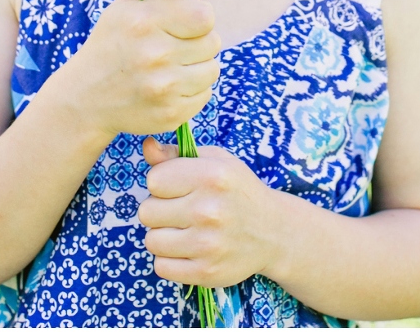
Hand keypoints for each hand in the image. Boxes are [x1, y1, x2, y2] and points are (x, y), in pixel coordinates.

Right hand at [74, 0, 220, 139]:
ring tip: (175, 66)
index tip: (186, 22)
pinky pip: (205, 95)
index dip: (199, 17)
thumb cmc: (111, 44)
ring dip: (199, 66)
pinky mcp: (170, 114)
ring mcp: (164, 87)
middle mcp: (155, 54)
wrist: (86, 96)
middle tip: (178, 45)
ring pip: (212, 69)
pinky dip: (192, 90)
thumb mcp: (126, 8)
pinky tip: (170, 86)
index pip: (205, 16)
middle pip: (212, 42)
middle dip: (199, 41)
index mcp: (144, 21)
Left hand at [138, 137, 277, 288]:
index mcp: (210, 176)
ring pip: (151, 241)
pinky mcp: (206, 272)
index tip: (177, 187)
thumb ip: (176, 154)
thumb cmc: (237, 190)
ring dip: (163, 236)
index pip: (153, 180)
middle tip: (181, 210)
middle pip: (147, 212)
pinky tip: (188, 249)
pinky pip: (161, 267)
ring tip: (184, 230)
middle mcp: (208, 210)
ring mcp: (207, 244)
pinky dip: (170, 260)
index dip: (162, 183)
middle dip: (160, 210)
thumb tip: (148, 146)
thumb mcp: (215, 161)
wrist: (273, 232)